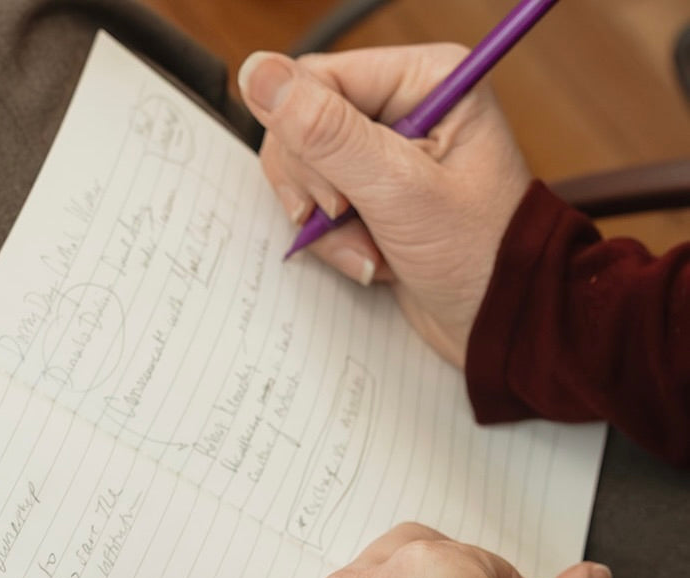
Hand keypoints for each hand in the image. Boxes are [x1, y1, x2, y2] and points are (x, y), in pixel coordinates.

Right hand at [237, 47, 532, 366]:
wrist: (498, 323)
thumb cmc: (477, 257)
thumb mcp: (397, 191)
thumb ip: (326, 134)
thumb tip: (259, 74)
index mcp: (423, 79)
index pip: (316, 81)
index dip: (307, 142)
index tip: (337, 198)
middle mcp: (402, 106)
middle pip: (302, 126)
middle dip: (318, 192)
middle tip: (352, 222)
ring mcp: (383, 154)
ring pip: (304, 173)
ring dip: (326, 227)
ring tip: (371, 251)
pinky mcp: (370, 194)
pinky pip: (317, 207)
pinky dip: (333, 242)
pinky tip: (372, 259)